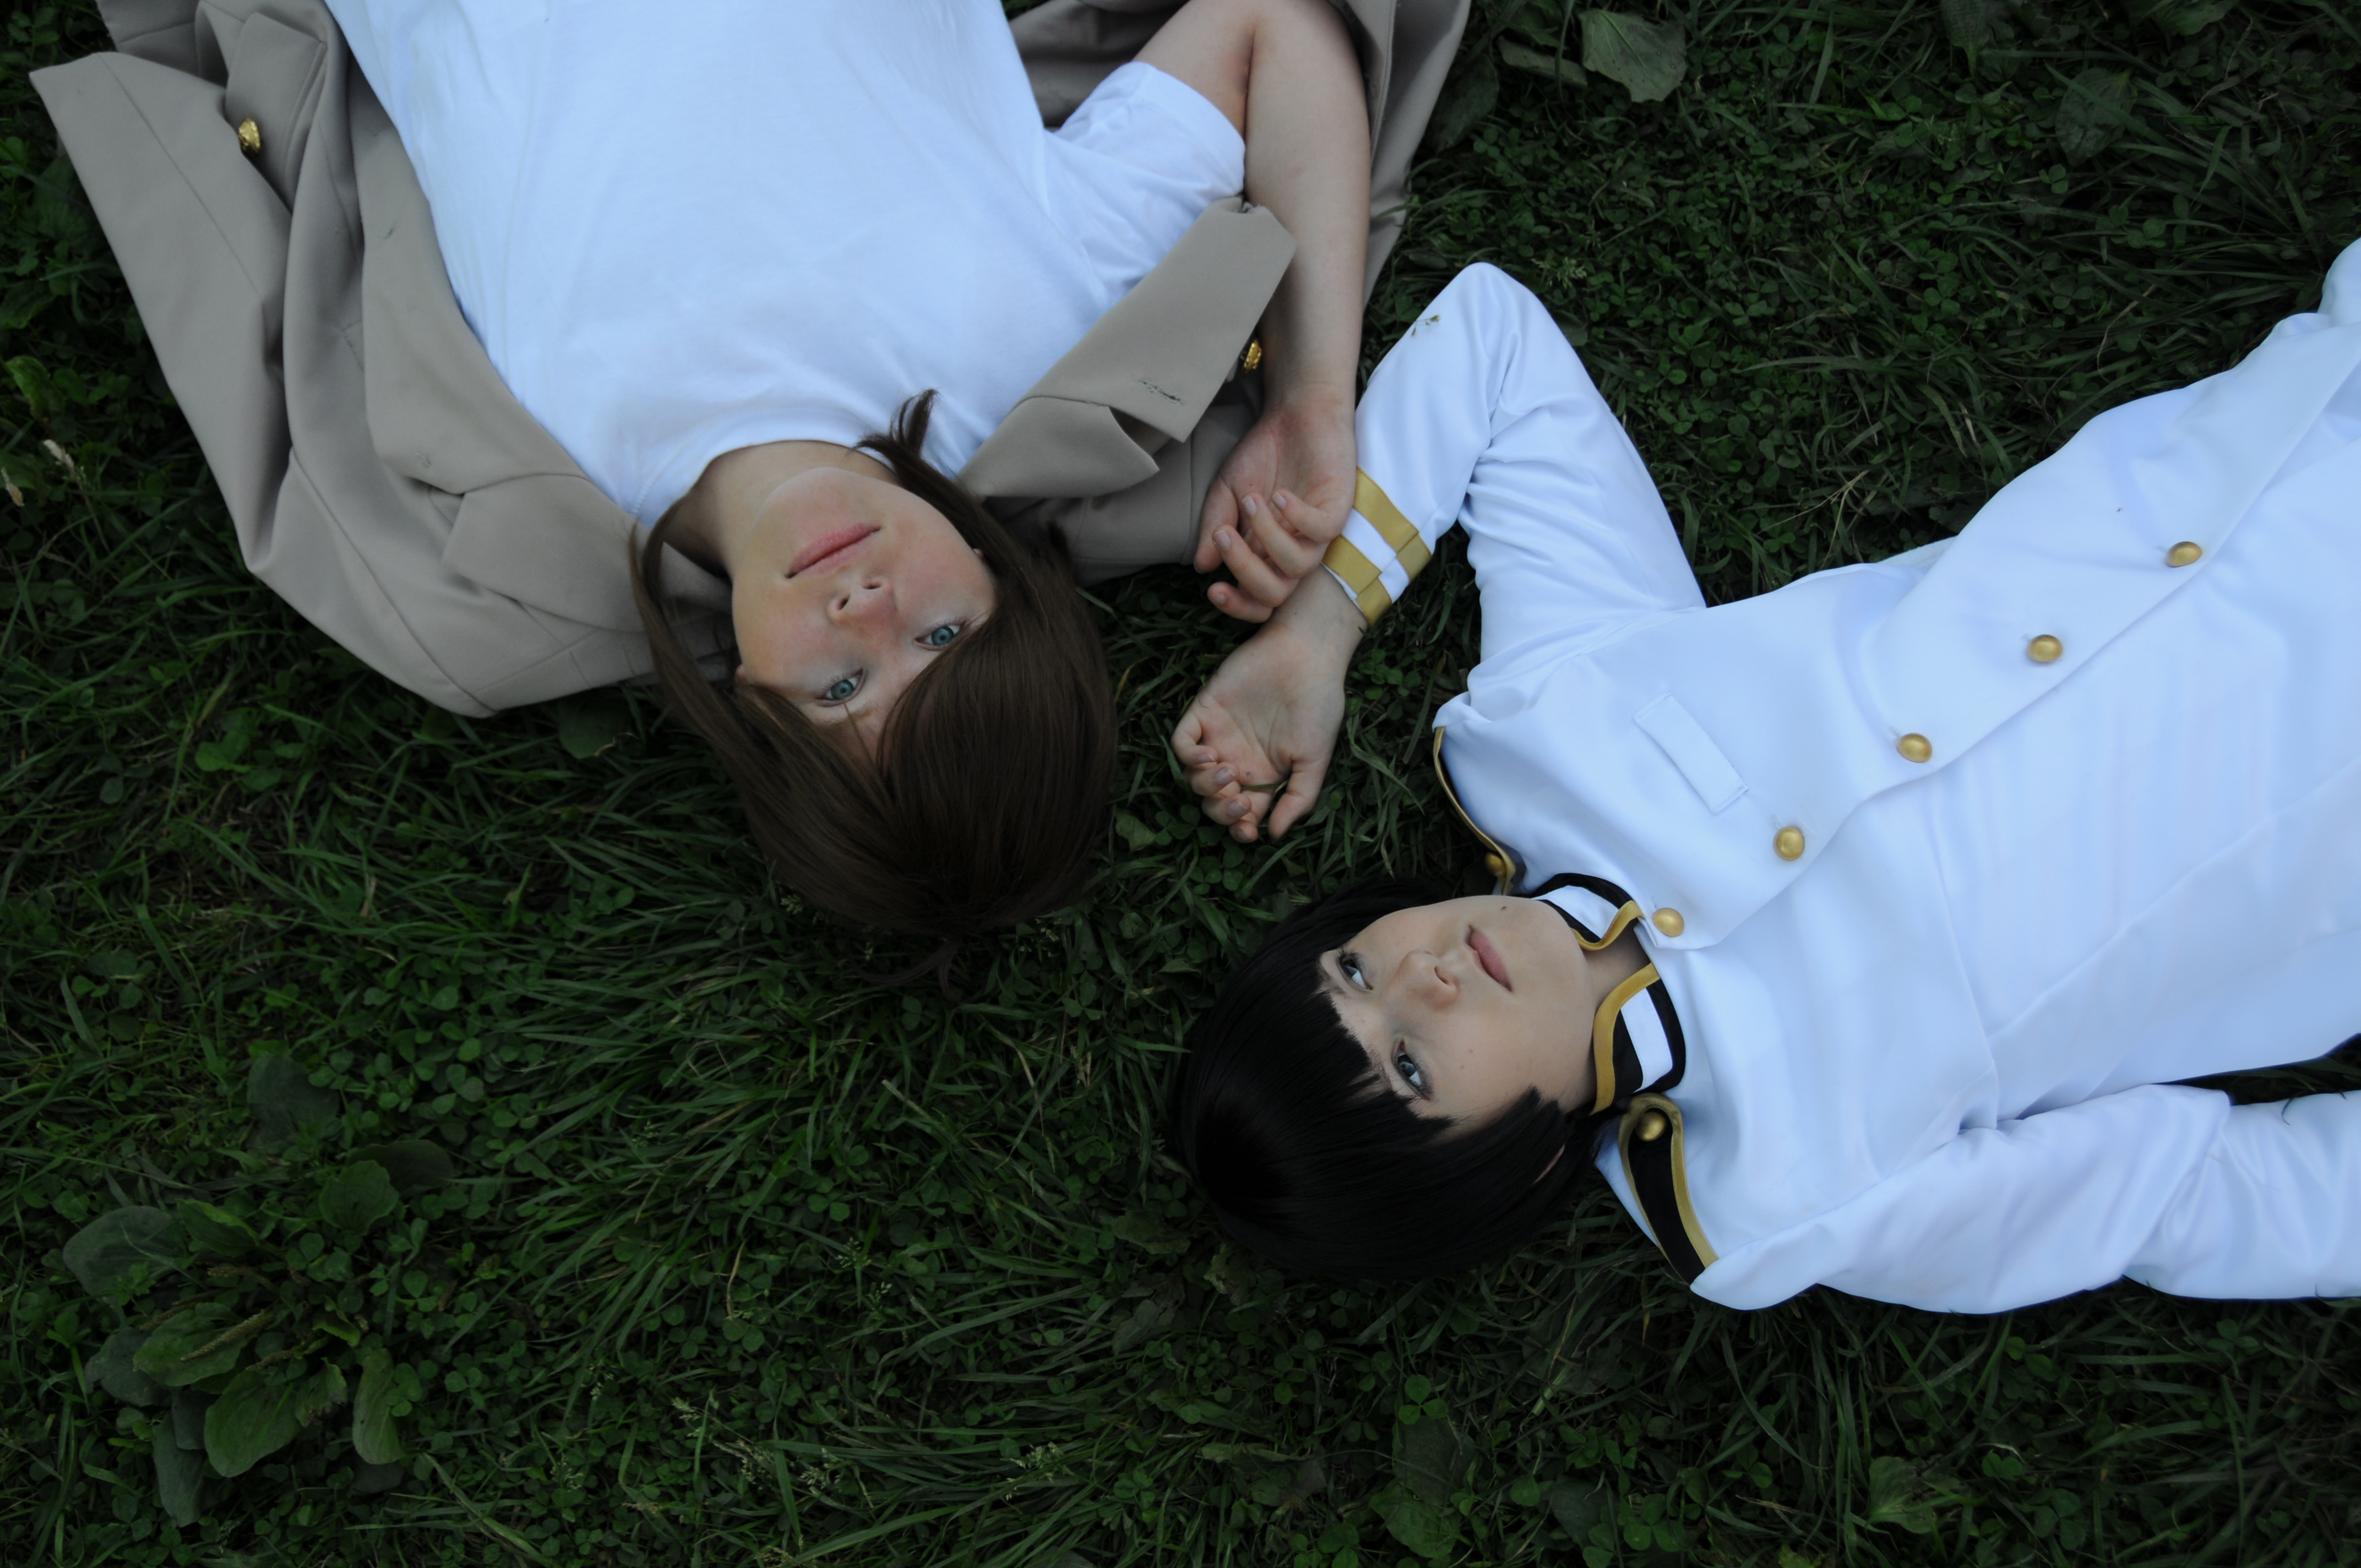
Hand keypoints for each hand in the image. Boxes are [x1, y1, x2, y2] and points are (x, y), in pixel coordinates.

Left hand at [1171, 571, 1364, 841]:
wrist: (1308, 655)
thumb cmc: (1319, 705)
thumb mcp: (1316, 759)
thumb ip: (1299, 798)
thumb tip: (1274, 835)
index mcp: (1263, 775)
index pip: (1240, 813)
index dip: (1238, 827)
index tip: (1248, 828)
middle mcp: (1237, 758)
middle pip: (1211, 800)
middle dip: (1220, 811)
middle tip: (1239, 801)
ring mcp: (1219, 735)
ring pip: (1193, 776)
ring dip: (1205, 785)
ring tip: (1228, 773)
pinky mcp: (1205, 710)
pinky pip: (1180, 742)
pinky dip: (1188, 756)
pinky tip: (1211, 754)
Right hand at [1194, 387, 1355, 622]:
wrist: (1296, 413)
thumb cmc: (1264, 453)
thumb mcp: (1227, 489)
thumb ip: (1216, 524)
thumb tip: (1203, 565)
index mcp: (1266, 553)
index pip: (1258, 599)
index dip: (1238, 605)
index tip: (1213, 589)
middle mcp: (1293, 549)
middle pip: (1276, 594)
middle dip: (1245, 571)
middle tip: (1223, 535)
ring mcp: (1317, 532)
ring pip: (1298, 566)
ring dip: (1267, 537)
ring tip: (1251, 499)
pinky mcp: (1338, 508)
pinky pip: (1322, 531)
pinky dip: (1297, 517)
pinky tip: (1278, 494)